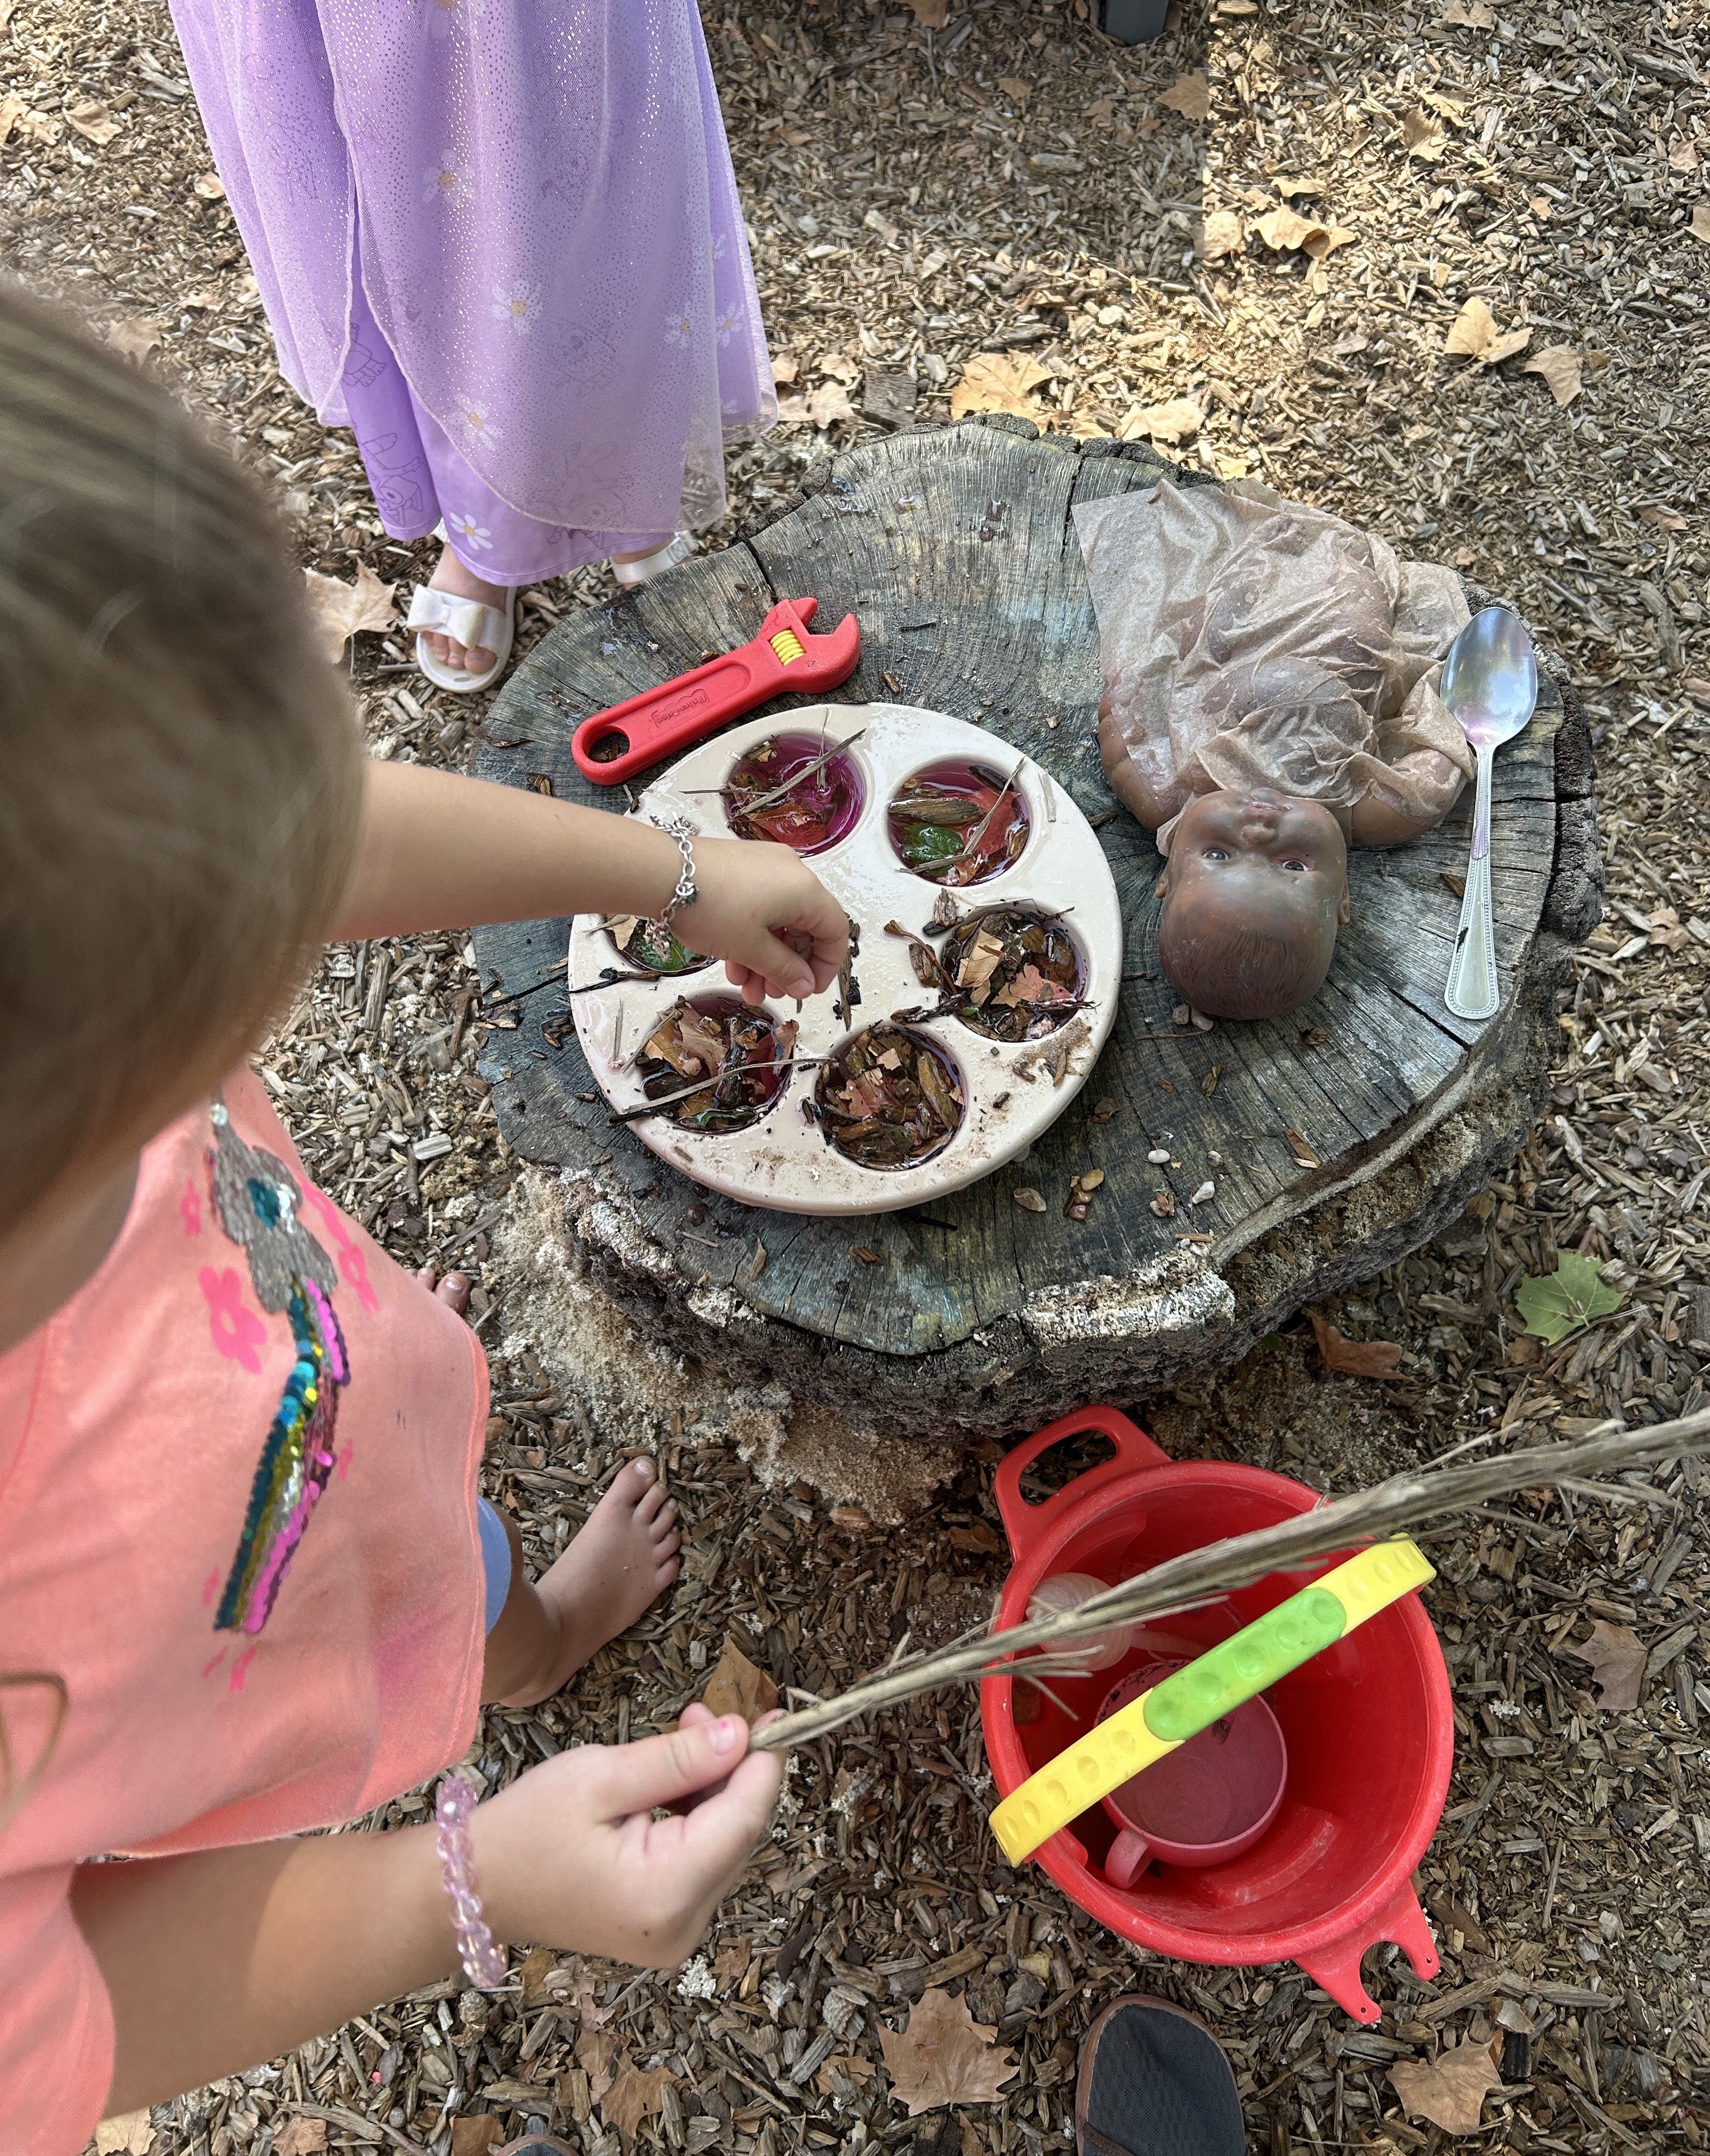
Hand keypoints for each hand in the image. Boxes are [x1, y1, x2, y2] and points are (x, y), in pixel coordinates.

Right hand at [470, 1708, 782, 1966]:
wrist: (478, 1887)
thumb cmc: (527, 1828)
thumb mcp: (600, 1776)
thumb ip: (677, 1760)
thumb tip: (742, 1736)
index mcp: (666, 1892)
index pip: (744, 1819)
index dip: (765, 1762)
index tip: (775, 1712)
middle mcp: (683, 1926)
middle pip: (739, 1832)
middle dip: (731, 1768)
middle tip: (699, 1713)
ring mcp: (677, 1934)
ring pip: (724, 1844)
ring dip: (712, 1788)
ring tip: (682, 1735)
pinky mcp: (668, 1927)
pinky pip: (703, 1862)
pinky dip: (696, 1817)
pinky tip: (672, 1782)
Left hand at [684, 835, 846, 1005]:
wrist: (660, 872)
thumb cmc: (711, 907)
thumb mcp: (751, 948)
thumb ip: (783, 970)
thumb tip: (804, 986)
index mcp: (806, 890)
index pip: (836, 931)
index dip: (826, 967)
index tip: (807, 990)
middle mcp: (791, 874)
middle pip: (804, 928)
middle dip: (787, 967)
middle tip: (770, 993)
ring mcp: (764, 868)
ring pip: (778, 922)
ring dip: (765, 959)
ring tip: (746, 986)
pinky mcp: (741, 868)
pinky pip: (758, 908)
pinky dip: (750, 937)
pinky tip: (732, 963)